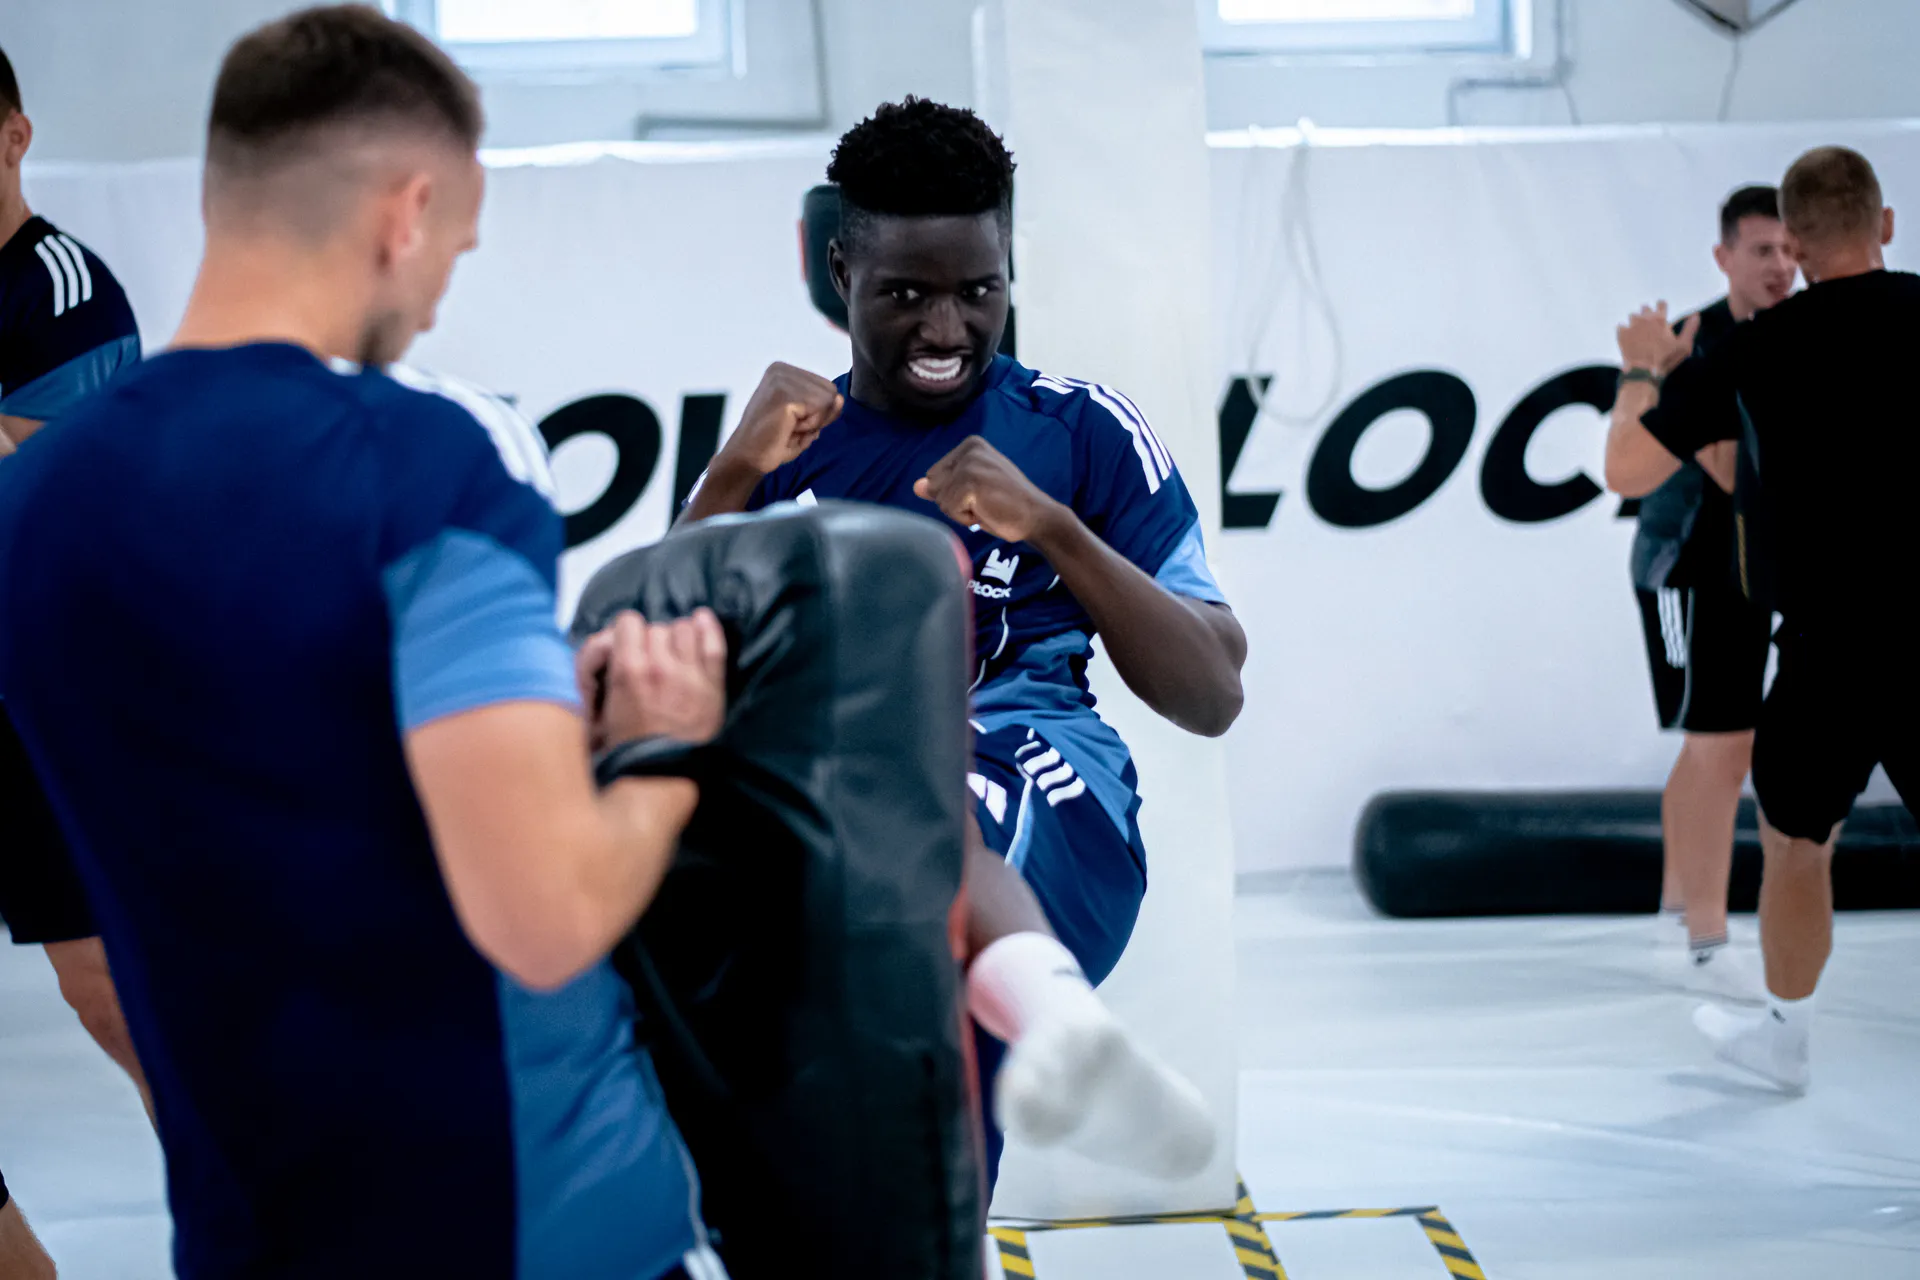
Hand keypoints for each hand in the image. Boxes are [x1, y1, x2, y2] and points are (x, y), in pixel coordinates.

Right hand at [575, 609, 727, 751]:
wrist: (660, 775)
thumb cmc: (625, 747)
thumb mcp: (597, 708)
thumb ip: (597, 673)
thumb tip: (606, 645)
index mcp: (627, 670)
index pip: (628, 621)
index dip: (627, 631)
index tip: (629, 644)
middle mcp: (659, 665)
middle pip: (657, 627)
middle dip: (651, 640)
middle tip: (651, 658)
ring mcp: (689, 674)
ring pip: (684, 629)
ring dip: (677, 637)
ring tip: (674, 653)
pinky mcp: (712, 685)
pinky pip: (714, 643)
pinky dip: (708, 628)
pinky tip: (702, 621)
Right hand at [715, 362, 842, 476]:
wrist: (747, 458)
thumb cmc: (773, 441)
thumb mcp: (807, 420)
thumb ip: (826, 408)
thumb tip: (840, 399)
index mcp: (784, 371)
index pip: (826, 387)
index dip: (818, 412)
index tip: (793, 422)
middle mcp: (781, 369)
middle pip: (831, 391)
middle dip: (818, 416)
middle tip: (790, 427)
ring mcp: (781, 380)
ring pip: (828, 400)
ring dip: (812, 422)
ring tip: (787, 428)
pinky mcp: (784, 395)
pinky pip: (820, 410)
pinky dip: (809, 426)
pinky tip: (787, 430)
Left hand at [913, 437, 1063, 544]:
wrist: (1037, 516)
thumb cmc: (1006, 505)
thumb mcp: (970, 492)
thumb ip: (943, 486)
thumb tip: (916, 486)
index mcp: (970, 445)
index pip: (935, 474)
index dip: (952, 493)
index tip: (980, 495)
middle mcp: (969, 449)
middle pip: (934, 484)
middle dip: (953, 501)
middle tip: (984, 502)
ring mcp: (970, 464)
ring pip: (940, 499)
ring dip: (960, 511)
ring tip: (987, 506)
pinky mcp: (970, 482)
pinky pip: (949, 509)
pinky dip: (965, 518)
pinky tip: (987, 511)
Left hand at [1616, 304, 1699, 377]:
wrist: (1643, 372)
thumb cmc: (1665, 359)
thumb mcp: (1683, 346)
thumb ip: (1690, 328)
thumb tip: (1696, 315)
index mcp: (1660, 319)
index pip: (1661, 303)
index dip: (1662, 308)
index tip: (1662, 313)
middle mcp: (1644, 319)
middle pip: (1645, 308)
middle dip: (1648, 313)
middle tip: (1651, 324)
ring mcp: (1631, 326)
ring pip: (1633, 316)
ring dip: (1636, 321)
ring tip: (1639, 331)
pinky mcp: (1621, 335)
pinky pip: (1621, 326)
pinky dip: (1625, 330)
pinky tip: (1629, 337)